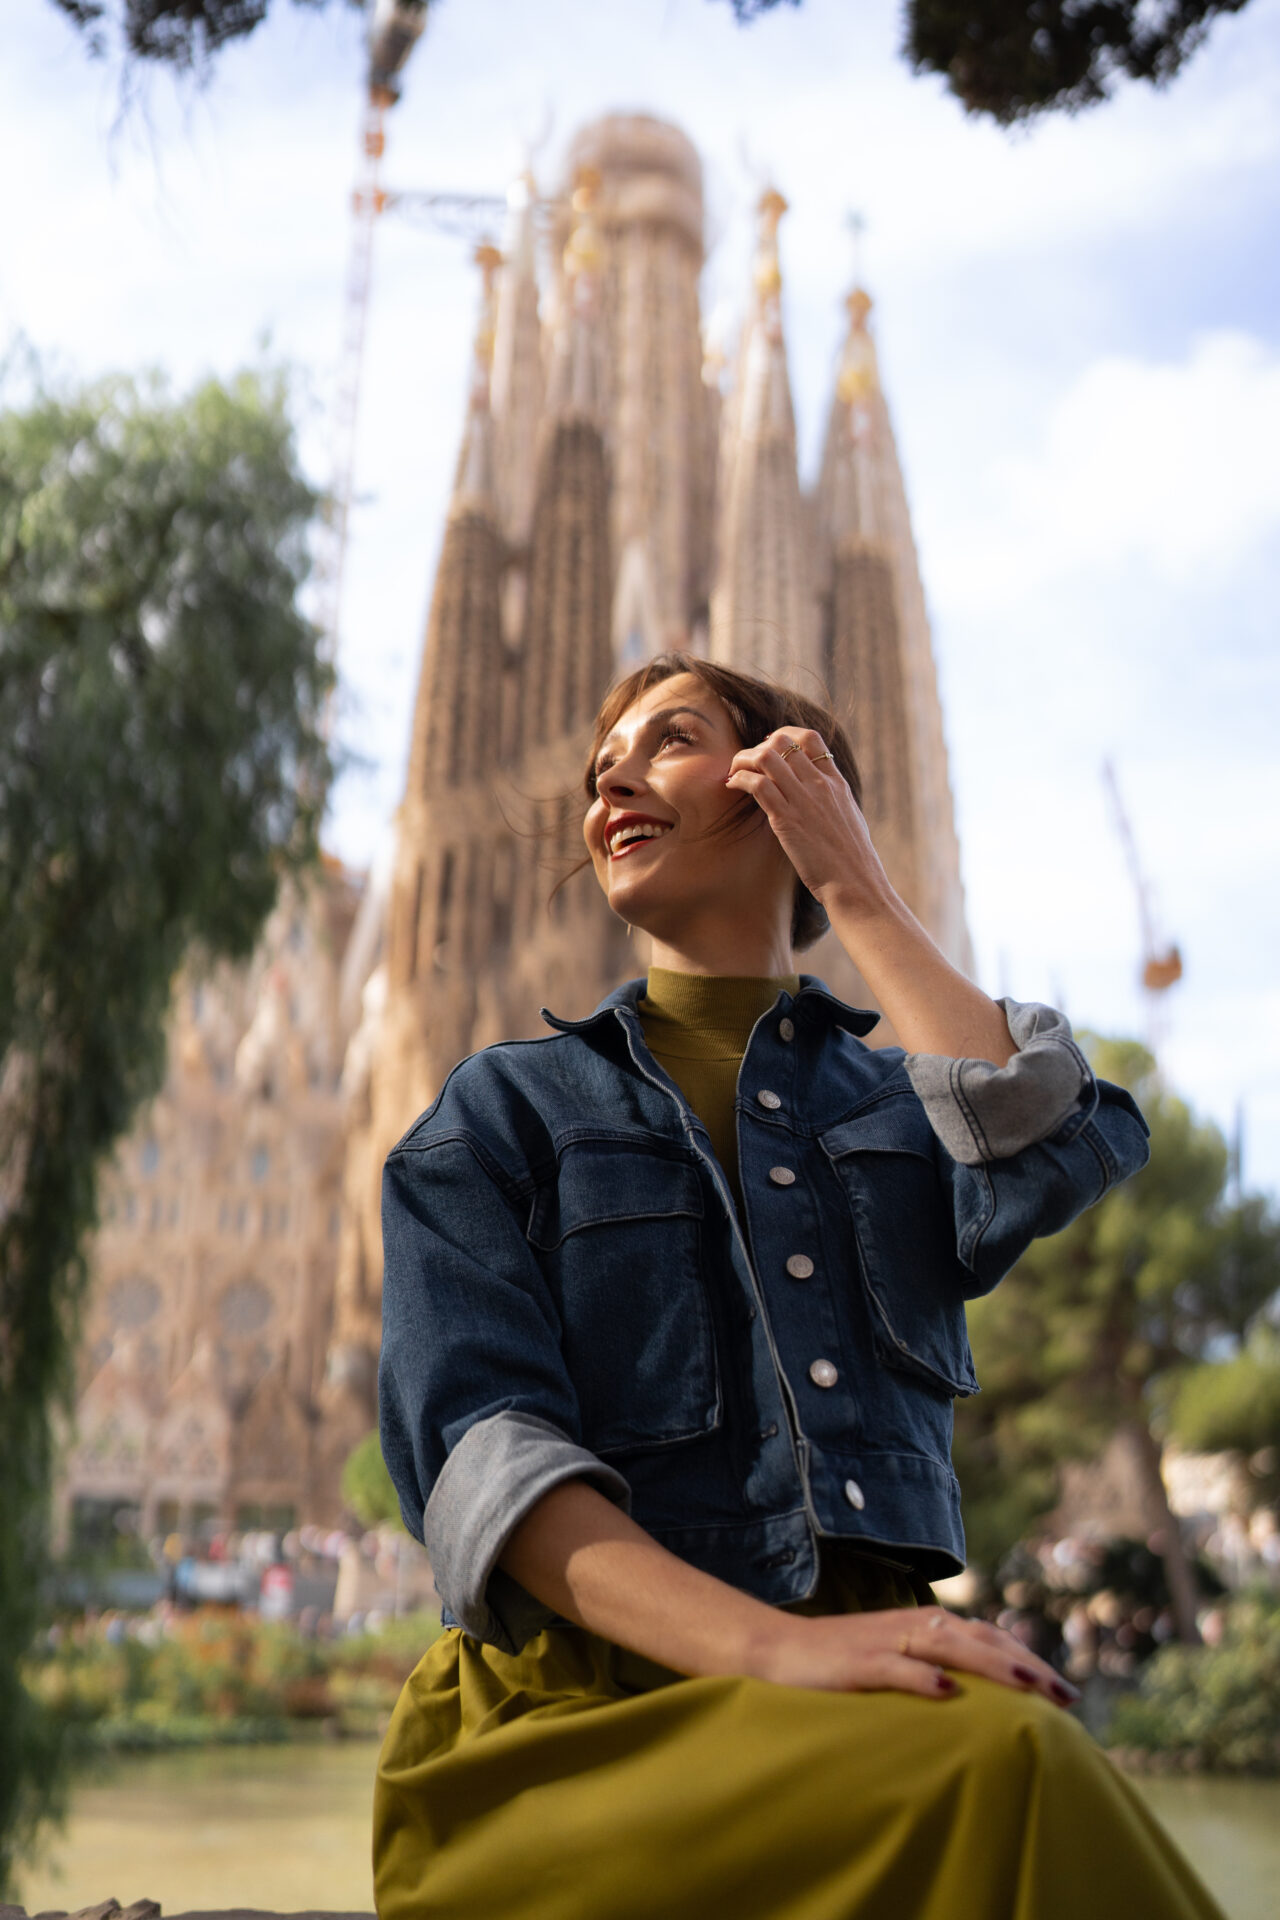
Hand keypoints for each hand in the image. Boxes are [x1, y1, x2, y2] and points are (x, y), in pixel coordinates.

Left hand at [724, 727, 889, 919]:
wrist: (856, 884)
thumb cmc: (853, 860)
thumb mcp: (849, 819)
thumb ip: (833, 801)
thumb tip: (822, 798)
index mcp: (836, 783)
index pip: (810, 738)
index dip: (785, 735)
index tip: (770, 746)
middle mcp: (820, 785)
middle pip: (783, 741)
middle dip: (758, 746)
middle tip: (747, 764)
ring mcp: (803, 800)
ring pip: (766, 757)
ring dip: (743, 759)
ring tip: (734, 773)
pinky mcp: (787, 820)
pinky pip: (757, 785)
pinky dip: (739, 779)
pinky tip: (733, 787)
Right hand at [750, 1603, 1080, 1706]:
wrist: (777, 1649)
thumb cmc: (841, 1661)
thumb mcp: (896, 1661)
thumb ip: (934, 1667)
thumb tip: (980, 1696)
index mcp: (926, 1625)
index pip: (991, 1639)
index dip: (1029, 1661)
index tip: (1066, 1692)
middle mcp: (913, 1626)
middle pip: (982, 1640)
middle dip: (1027, 1666)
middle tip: (1067, 1697)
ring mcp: (885, 1642)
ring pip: (948, 1646)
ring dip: (991, 1664)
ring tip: (1028, 1688)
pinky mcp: (857, 1661)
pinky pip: (896, 1667)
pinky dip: (923, 1677)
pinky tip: (948, 1692)